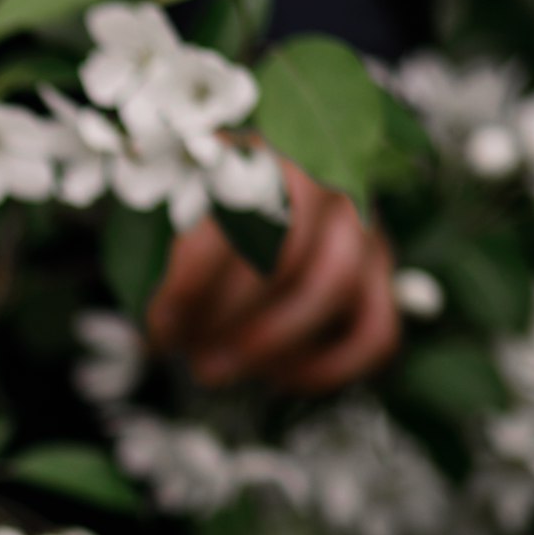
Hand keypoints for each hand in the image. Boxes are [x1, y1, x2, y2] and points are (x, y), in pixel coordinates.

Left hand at [146, 159, 400, 395]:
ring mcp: (362, 227)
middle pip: (284, 253)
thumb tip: (151, 321)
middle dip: (224, 316)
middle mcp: (324, 182)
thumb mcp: (168, 206)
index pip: (235, 217)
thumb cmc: (196, 207)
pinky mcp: (382, 272)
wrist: (257, 190)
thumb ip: (154, 240)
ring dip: (269, 342)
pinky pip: (377, 329)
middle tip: (184, 351)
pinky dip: (331, 366)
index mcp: (260, 154)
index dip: (192, 283)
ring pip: (332, 287)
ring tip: (213, 370)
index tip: (158, 326)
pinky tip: (277, 380)